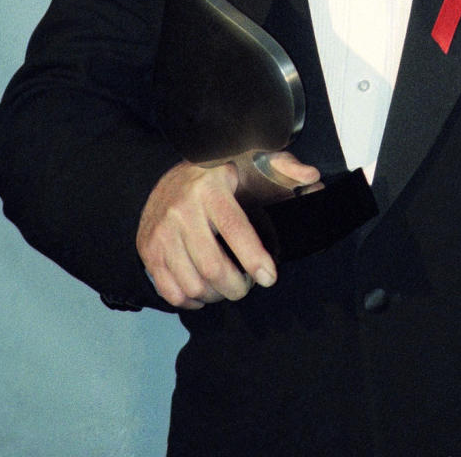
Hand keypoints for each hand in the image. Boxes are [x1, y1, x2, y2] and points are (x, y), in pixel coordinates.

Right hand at [136, 151, 319, 309]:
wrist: (170, 177)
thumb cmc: (219, 174)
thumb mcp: (253, 161)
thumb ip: (284, 167)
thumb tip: (312, 177)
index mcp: (210, 187)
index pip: (235, 230)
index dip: (255, 259)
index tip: (269, 276)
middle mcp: (182, 210)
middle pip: (213, 267)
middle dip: (237, 287)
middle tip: (246, 284)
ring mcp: (161, 232)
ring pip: (193, 284)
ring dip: (216, 295)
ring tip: (226, 286)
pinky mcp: (148, 250)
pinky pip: (171, 291)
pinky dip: (191, 300)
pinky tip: (204, 290)